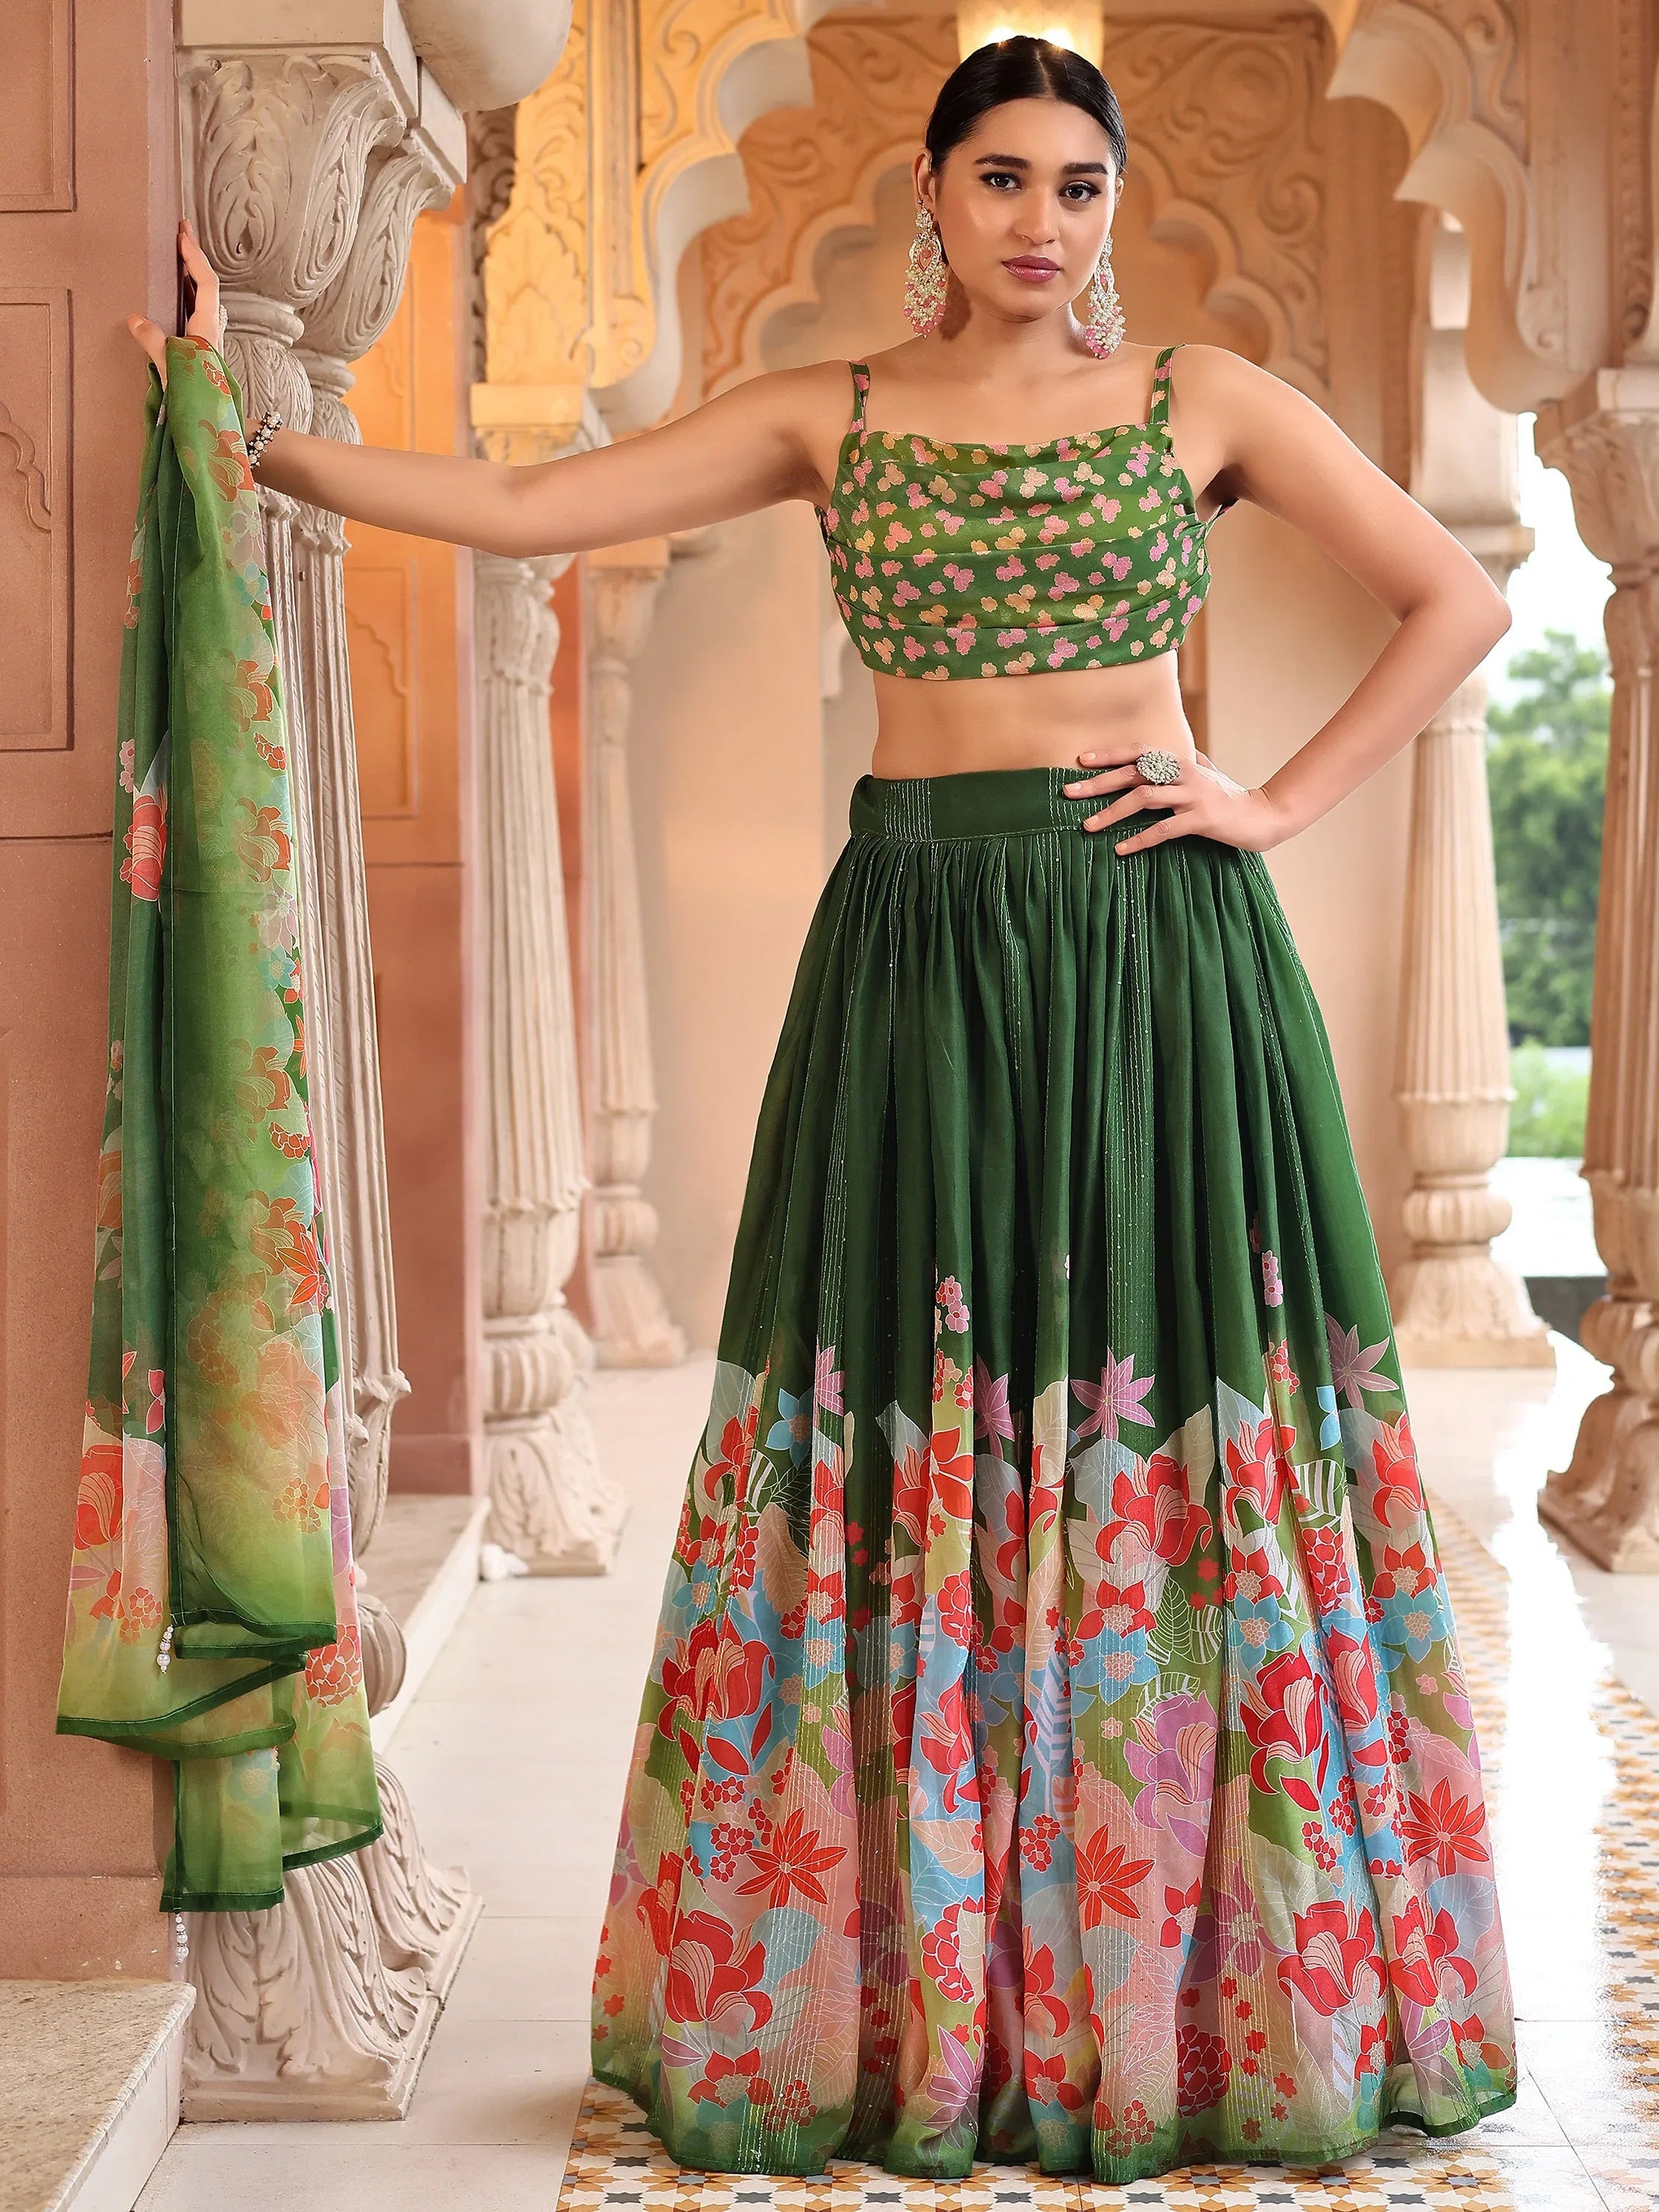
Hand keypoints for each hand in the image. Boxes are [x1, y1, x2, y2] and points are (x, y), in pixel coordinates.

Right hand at [127, 219, 223, 387]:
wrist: (214, 426)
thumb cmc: (196, 397)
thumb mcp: (170, 368)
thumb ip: (153, 341)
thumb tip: (135, 319)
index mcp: (206, 328)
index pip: (206, 283)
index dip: (195, 257)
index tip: (182, 235)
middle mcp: (211, 329)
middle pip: (206, 284)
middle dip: (194, 257)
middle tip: (180, 231)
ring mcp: (207, 338)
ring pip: (203, 298)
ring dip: (190, 275)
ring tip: (176, 255)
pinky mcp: (201, 347)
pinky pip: (196, 312)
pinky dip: (187, 295)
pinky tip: (175, 292)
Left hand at [1063, 740, 1298, 853]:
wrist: (1260, 816)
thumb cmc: (1228, 794)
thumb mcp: (1205, 772)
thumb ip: (1184, 762)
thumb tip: (1166, 753)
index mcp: (1180, 761)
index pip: (1138, 751)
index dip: (1109, 754)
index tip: (1080, 761)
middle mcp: (1184, 773)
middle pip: (1134, 773)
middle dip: (1098, 783)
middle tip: (1069, 793)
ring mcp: (1193, 795)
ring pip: (1144, 799)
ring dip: (1112, 812)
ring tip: (1088, 826)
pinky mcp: (1201, 819)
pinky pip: (1164, 829)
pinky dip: (1140, 839)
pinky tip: (1120, 849)